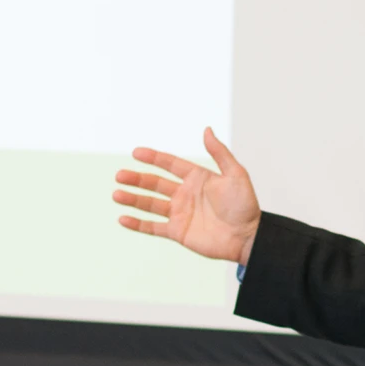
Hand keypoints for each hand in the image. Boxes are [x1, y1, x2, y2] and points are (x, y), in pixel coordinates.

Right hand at [112, 127, 260, 265]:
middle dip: (137, 179)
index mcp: (197, 178)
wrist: (248, 236)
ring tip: (116, 194)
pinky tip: (123, 218)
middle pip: (155, 184)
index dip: (153, 158)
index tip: (136, 152)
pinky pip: (154, 227)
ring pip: (151, 204)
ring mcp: (180, 213)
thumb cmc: (245, 205)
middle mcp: (185, 194)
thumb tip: (207, 130)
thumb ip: (219, 152)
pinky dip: (138, 224)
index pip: (170, 164)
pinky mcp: (178, 232)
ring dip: (133, 199)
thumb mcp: (235, 174)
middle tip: (119, 175)